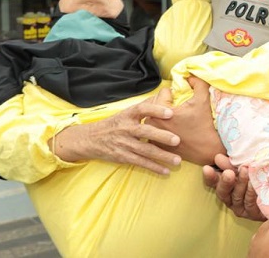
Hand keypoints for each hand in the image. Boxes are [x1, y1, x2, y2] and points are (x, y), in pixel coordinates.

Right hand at [53, 100, 181, 174]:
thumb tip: (165, 97)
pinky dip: (154, 167)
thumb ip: (144, 109)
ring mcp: (124, 144)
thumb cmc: (114, 124)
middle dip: (161, 136)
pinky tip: (166, 171)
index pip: (142, 109)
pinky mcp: (122, 157)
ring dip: (162, 156)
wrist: (90, 139)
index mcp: (128, 114)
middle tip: (177, 140)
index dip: (156, 110)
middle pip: (145, 132)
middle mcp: (126, 128)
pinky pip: (140, 163)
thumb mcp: (125, 113)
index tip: (170, 113)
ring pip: (145, 150)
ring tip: (177, 160)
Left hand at [147, 77, 224, 165]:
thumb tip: (189, 75)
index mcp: (160, 111)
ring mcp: (153, 136)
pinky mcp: (156, 146)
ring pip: (153, 118)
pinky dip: (159, 129)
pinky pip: (153, 131)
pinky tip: (170, 130)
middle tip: (176, 109)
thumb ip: (197, 83)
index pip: (162, 93)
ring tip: (172, 119)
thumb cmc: (205, 124)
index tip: (180, 100)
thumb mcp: (203, 100)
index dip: (173, 93)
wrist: (209, 150)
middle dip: (164, 104)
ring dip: (160, 116)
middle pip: (155, 105)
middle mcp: (152, 124)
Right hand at [202, 154, 264, 220]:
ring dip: (240, 183)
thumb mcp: (243, 166)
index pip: (213, 182)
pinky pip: (250, 203)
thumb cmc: (257, 174)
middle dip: (225, 182)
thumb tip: (218, 157)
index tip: (207, 168)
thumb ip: (231, 163)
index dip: (210, 176)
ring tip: (245, 170)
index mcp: (225, 185)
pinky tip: (254, 183)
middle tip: (229, 173)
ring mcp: (241, 207)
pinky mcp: (252, 214)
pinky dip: (251, 192)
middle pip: (223, 192)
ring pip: (237, 197)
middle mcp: (230, 198)